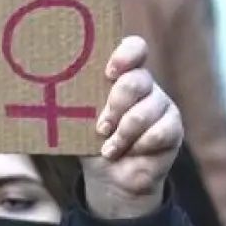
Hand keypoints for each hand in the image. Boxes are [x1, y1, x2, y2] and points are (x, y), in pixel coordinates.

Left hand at [81, 36, 182, 220]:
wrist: (111, 176)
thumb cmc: (91, 140)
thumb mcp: (78, 118)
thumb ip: (74, 99)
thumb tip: (51, 85)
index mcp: (121, 74)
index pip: (134, 48)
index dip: (125, 55)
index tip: (109, 73)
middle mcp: (144, 84)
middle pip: (137, 81)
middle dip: (115, 106)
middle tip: (101, 128)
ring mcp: (161, 104)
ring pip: (145, 111)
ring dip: (123, 134)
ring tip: (109, 149)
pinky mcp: (173, 126)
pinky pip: (159, 132)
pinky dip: (139, 146)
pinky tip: (130, 153)